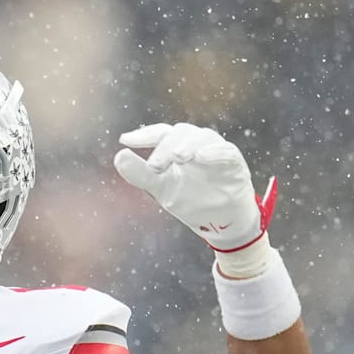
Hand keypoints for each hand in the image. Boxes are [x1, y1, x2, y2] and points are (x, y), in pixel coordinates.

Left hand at [113, 122, 275, 253]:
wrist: (219, 221)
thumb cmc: (190, 199)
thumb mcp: (161, 188)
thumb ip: (140, 174)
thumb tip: (119, 155)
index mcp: (177, 146)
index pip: (160, 133)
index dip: (143, 135)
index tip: (125, 140)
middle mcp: (196, 143)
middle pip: (179, 134)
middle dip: (165, 148)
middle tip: (154, 166)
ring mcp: (217, 150)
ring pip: (202, 138)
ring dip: (188, 146)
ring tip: (177, 158)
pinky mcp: (235, 162)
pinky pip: (226, 152)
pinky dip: (215, 152)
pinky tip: (201, 157)